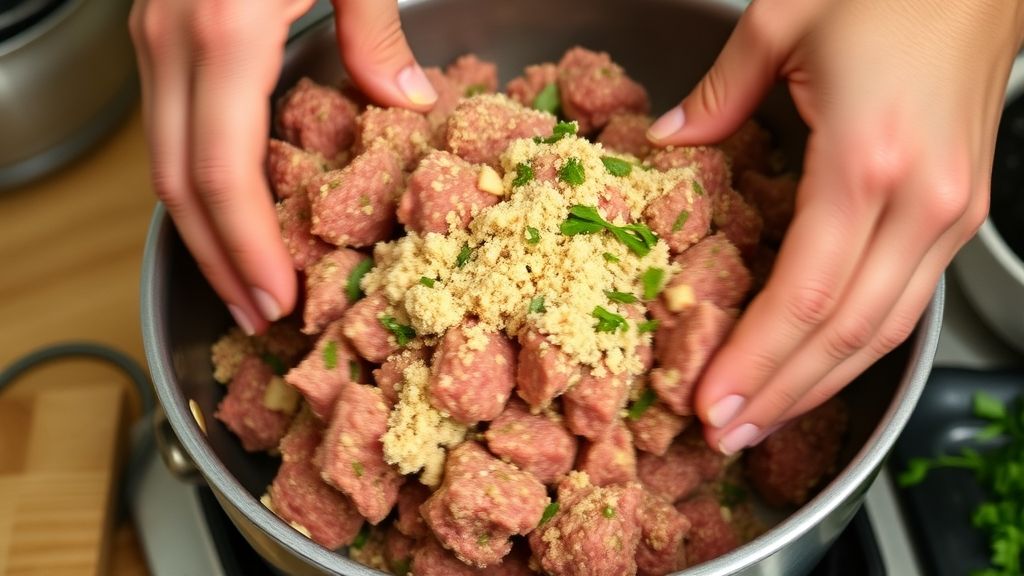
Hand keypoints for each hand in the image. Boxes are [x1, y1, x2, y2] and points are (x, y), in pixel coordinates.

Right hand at [129, 0, 436, 334]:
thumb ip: (376, 32)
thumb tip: (409, 101)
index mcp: (224, 33)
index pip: (222, 171)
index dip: (248, 248)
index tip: (279, 300)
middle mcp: (171, 42)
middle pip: (178, 183)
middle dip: (217, 261)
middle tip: (258, 315)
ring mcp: (153, 36)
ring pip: (162, 158)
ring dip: (201, 228)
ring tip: (244, 281)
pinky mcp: (157, 31)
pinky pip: (169, 125)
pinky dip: (197, 180)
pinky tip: (231, 209)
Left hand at [647, 0, 1023, 452]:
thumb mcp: (781, 22)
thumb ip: (717, 95)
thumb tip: (668, 141)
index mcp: (866, 161)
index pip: (801, 296)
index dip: (751, 360)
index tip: (706, 400)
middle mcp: (920, 202)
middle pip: (843, 332)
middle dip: (779, 393)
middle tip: (723, 434)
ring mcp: (949, 213)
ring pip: (882, 330)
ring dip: (819, 384)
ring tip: (762, 420)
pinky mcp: (957, 211)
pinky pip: (904, 300)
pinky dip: (854, 345)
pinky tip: (816, 366)